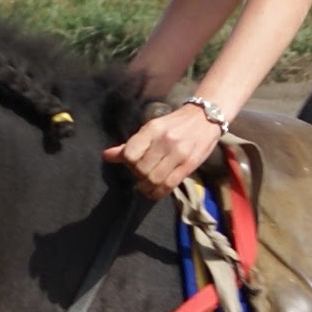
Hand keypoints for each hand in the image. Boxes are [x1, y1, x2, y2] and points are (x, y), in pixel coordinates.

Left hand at [107, 102, 226, 193]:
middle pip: (141, 169)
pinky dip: (158, 192)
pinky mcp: (189, 165)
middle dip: (138, 176)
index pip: (130, 154)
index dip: (128, 163)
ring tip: (146, 186)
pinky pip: (169, 185)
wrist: (205, 118)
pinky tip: (154, 192)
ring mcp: (178, 153)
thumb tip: (106, 156)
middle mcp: (165, 141)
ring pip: (154, 179)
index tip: (132, 164)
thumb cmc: (174, 124)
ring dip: (146, 187)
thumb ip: (130, 144)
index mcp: (152, 129)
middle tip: (141, 175)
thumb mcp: (151, 129)